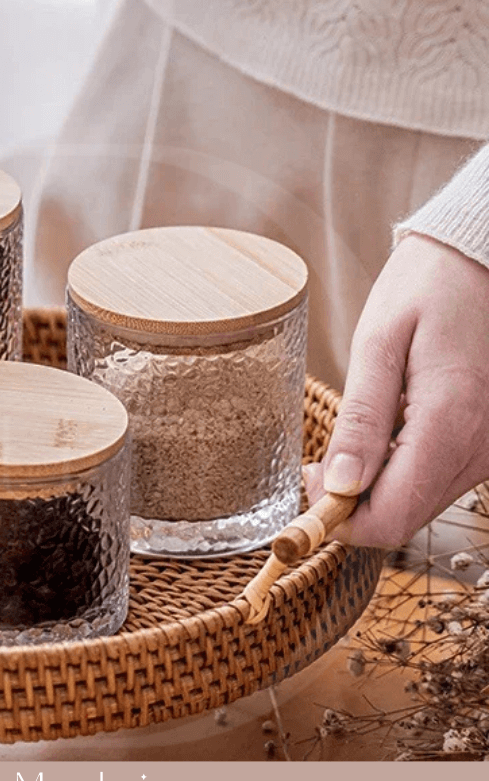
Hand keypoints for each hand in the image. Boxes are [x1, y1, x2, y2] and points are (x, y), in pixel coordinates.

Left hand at [304, 233, 488, 548]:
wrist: (481, 261)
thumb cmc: (427, 291)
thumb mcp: (379, 345)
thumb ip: (361, 420)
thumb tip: (340, 485)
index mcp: (450, 424)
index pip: (392, 517)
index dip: (341, 518)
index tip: (310, 482)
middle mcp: (480, 449)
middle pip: (404, 518)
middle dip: (354, 502)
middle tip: (321, 461)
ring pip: (420, 504)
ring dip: (377, 487)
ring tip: (356, 437)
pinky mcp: (487, 445)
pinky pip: (438, 480)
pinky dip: (402, 471)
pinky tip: (388, 431)